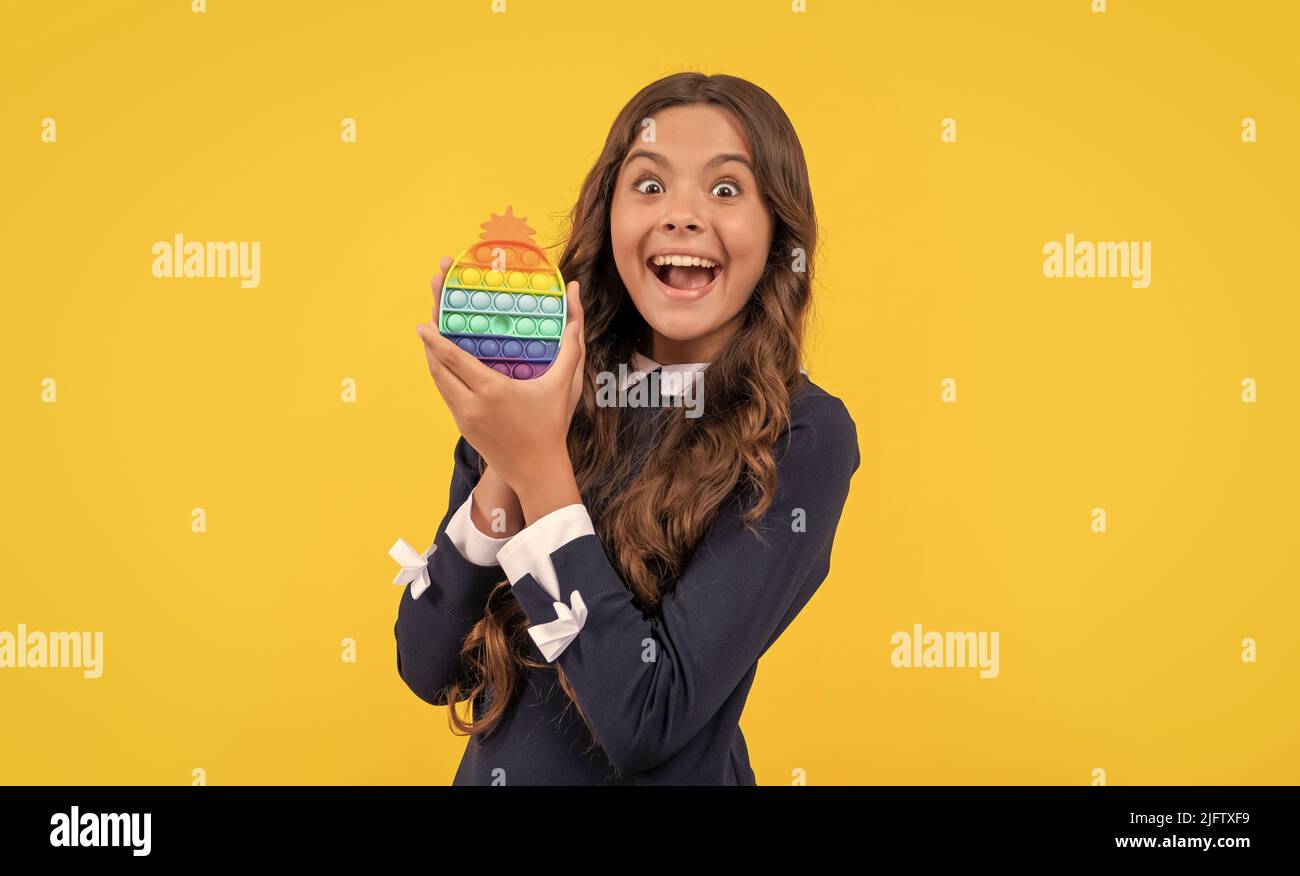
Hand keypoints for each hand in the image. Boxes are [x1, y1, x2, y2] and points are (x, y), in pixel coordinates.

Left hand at [418, 256, 585, 522]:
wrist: (537, 471)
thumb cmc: (553, 426)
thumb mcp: (564, 384)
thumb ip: (572, 344)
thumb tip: (577, 305)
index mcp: (492, 390)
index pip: (453, 359)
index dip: (434, 339)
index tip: (422, 323)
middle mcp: (472, 404)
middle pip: (438, 369)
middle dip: (429, 345)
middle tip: (426, 324)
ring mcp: (464, 418)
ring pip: (439, 384)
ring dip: (433, 362)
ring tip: (433, 342)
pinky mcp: (463, 428)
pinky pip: (447, 396)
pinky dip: (443, 379)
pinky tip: (448, 368)